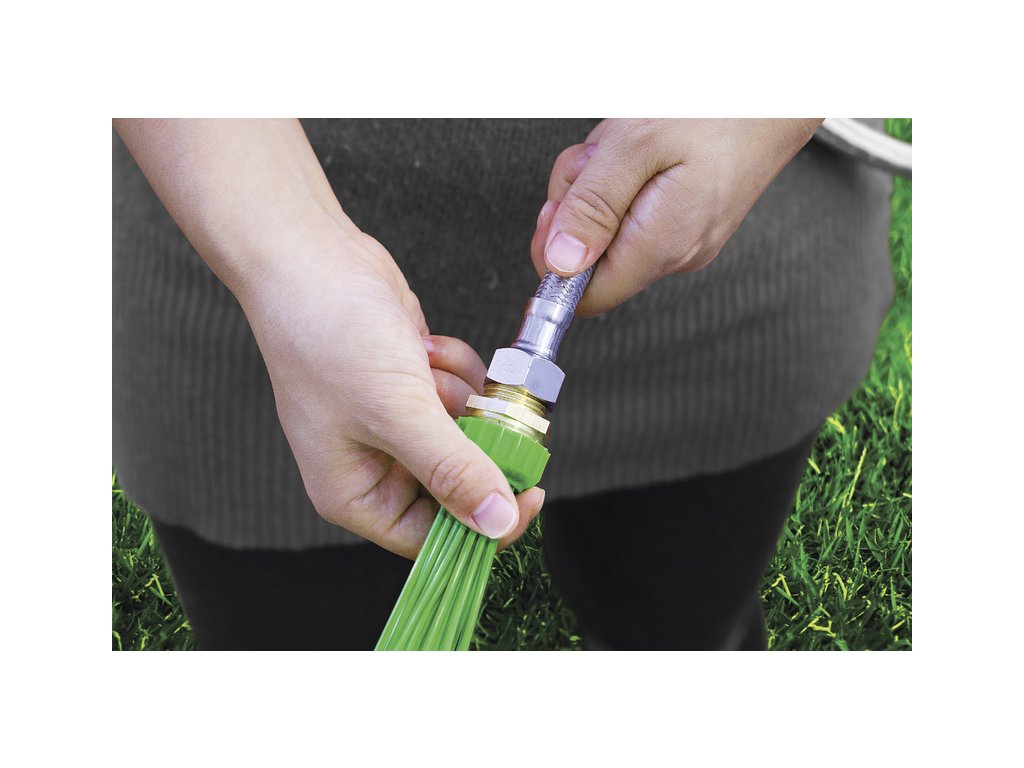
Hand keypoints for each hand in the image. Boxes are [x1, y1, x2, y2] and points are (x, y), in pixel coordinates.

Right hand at [241, 230, 544, 558]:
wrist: (312, 257)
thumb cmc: (327, 335)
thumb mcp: (396, 411)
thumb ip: (452, 471)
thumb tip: (497, 523)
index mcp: (356, 492)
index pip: (434, 538)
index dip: (485, 522)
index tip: (529, 490)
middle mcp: (376, 465)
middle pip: (460, 484)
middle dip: (475, 441)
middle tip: (481, 408)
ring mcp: (396, 422)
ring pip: (469, 434)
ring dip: (462, 396)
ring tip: (424, 365)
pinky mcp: (413, 385)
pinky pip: (462, 393)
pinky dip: (455, 368)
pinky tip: (424, 346)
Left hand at [531, 118, 820, 315]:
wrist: (776, 91)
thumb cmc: (717, 108)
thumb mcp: (635, 145)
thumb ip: (593, 206)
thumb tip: (560, 263)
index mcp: (661, 245)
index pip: (586, 297)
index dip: (556, 262)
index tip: (557, 212)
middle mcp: (675, 253)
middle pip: (590, 259)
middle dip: (576, 206)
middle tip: (598, 161)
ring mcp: (683, 239)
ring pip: (607, 229)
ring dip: (597, 184)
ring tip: (626, 146)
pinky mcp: (685, 221)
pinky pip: (630, 212)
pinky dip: (621, 179)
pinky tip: (641, 150)